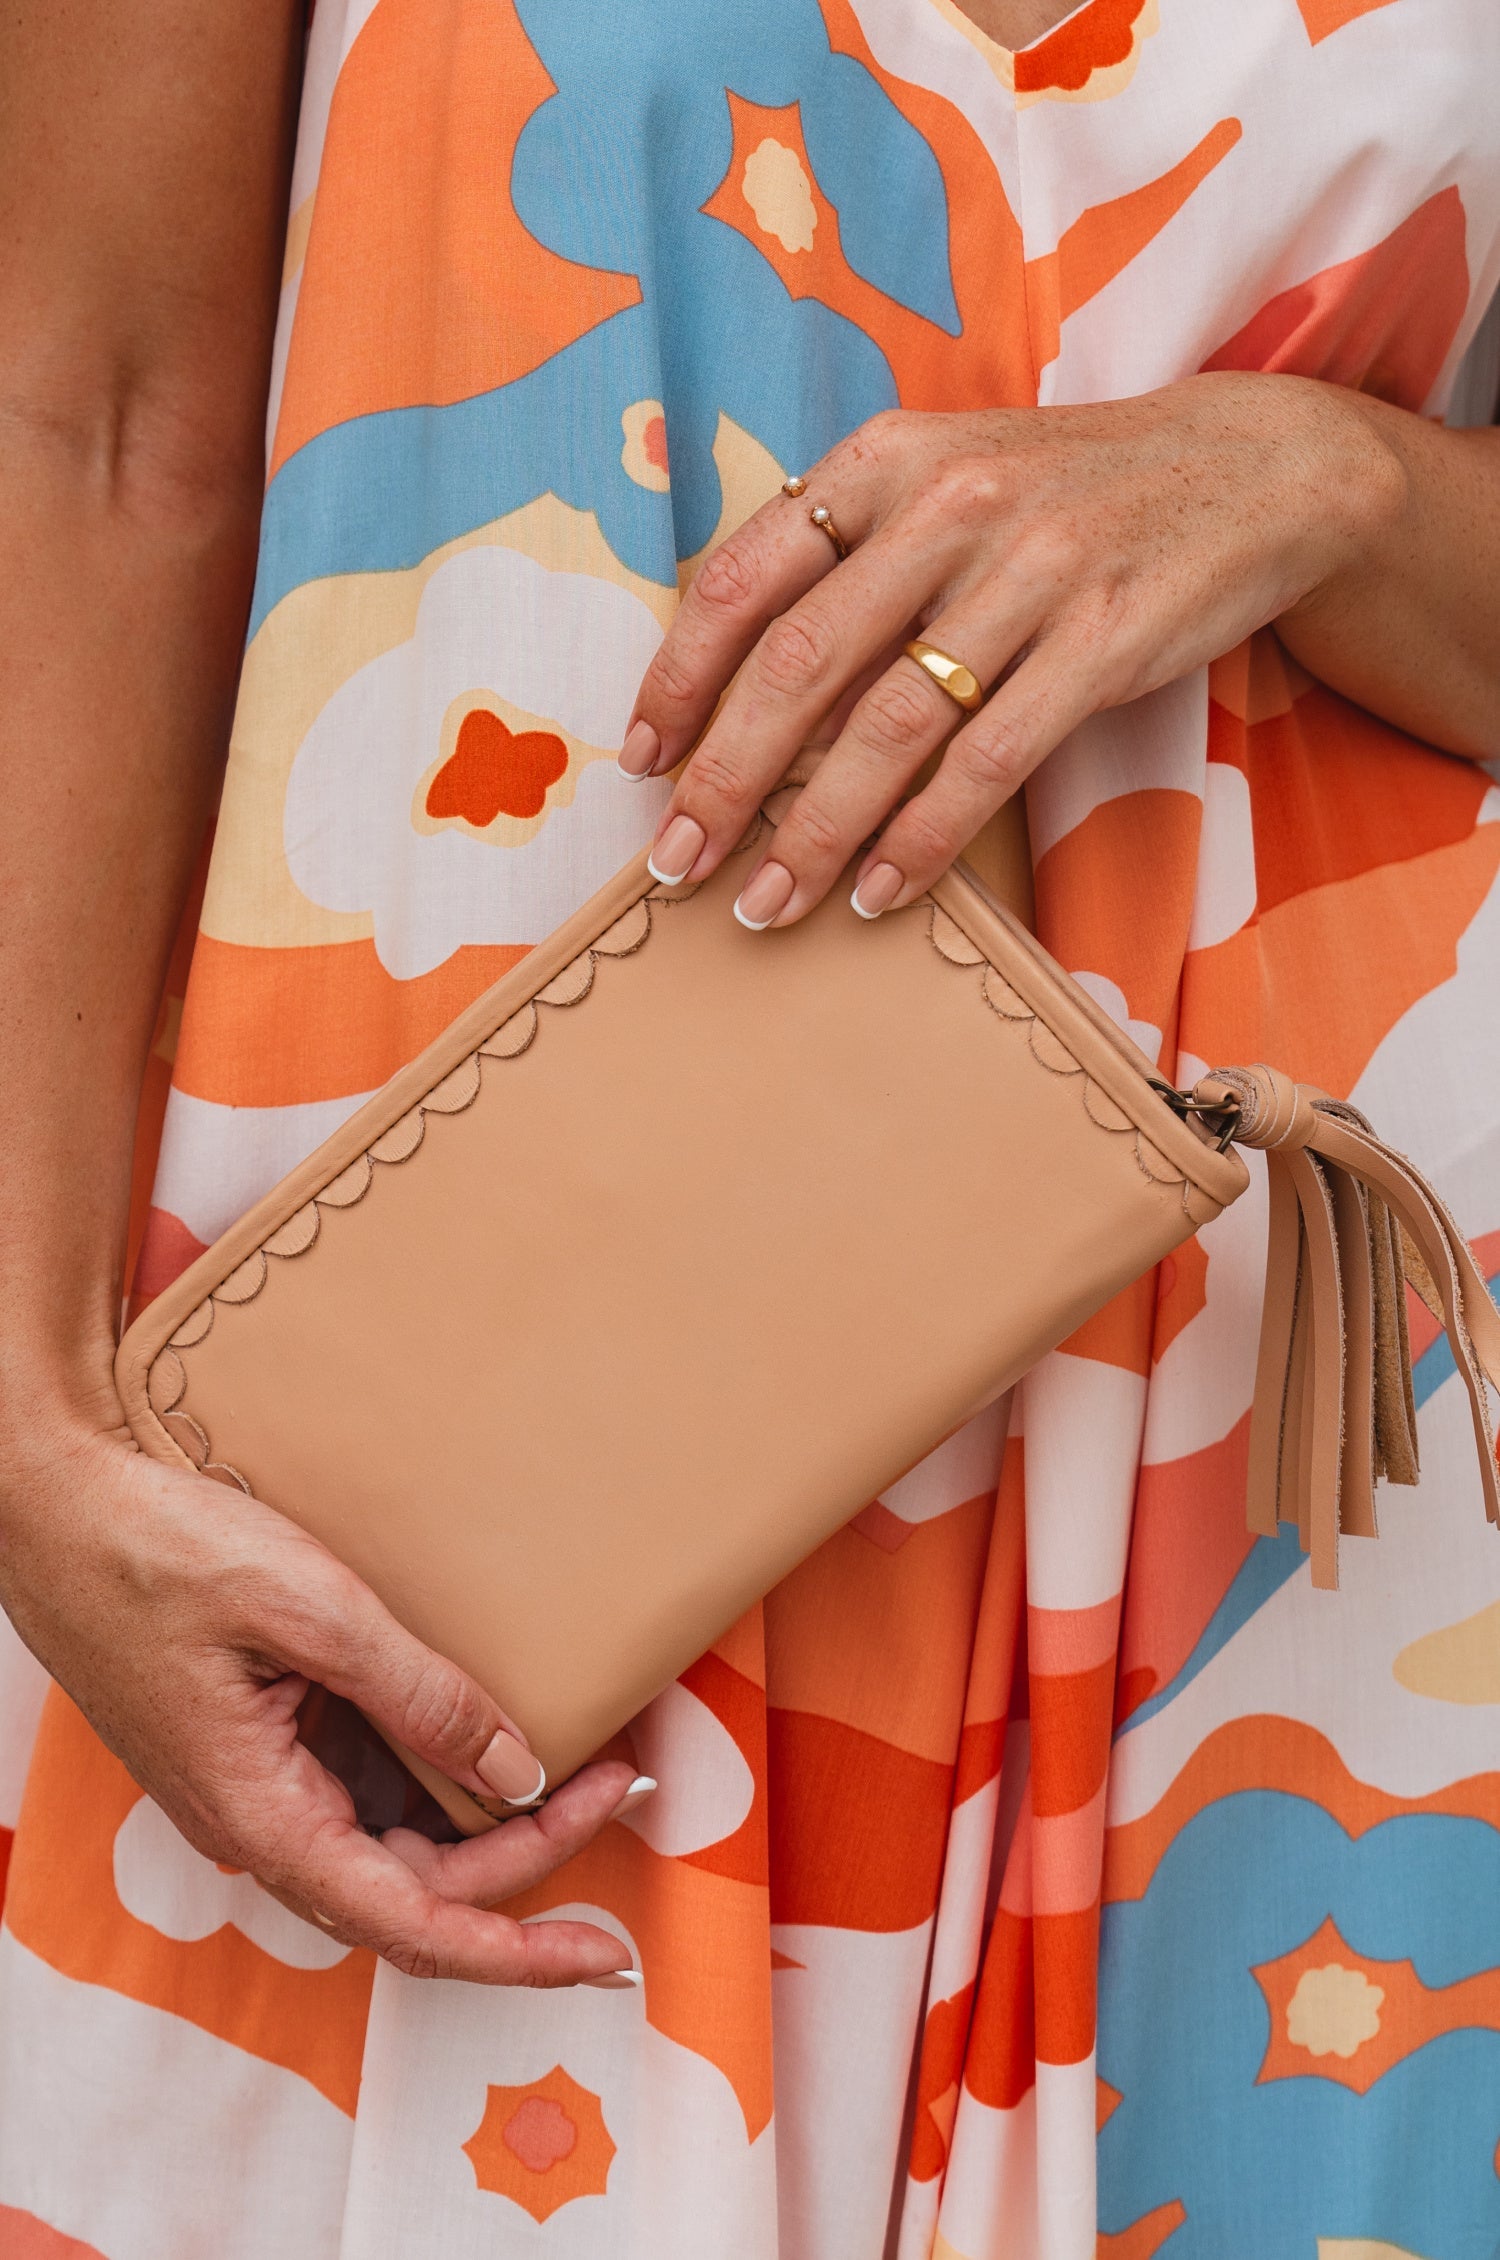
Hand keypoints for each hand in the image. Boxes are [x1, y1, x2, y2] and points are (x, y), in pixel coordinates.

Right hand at [0, 1405, 644, 1985]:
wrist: (53, 1506)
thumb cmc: (154, 1550)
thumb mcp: (307, 1607)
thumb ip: (419, 1695)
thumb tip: (516, 1773)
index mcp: (265, 1818)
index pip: (415, 1928)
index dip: (517, 1953)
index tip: (603, 1957)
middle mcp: (265, 1821)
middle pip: (422, 1886)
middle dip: (534, 1854)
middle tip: (625, 1779)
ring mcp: (263, 1781)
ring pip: (400, 1837)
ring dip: (495, 1813)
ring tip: (589, 1754)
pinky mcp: (265, 1738)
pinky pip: (370, 1781)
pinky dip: (445, 1767)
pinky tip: (495, 1723)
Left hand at [619, 372, 1401, 922]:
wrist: (1250, 467)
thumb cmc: (1068, 494)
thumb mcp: (947, 477)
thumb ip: (851, 552)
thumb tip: (735, 682)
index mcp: (886, 458)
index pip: (742, 577)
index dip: (678, 679)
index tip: (641, 761)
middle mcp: (948, 505)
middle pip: (798, 665)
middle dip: (723, 780)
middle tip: (676, 864)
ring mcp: (1031, 572)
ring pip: (887, 728)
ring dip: (813, 833)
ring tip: (765, 902)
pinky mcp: (1104, 640)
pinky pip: (987, 762)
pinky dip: (921, 839)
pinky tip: (879, 892)